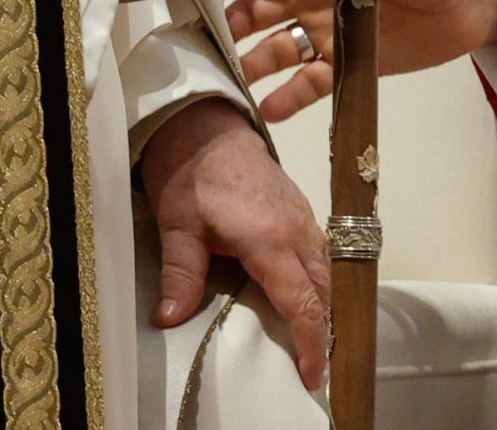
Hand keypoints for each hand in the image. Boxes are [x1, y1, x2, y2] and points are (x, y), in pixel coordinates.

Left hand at [140, 98, 329, 388]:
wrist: (203, 121)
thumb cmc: (189, 170)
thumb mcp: (177, 224)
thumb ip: (180, 274)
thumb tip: (170, 319)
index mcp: (270, 238)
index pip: (302, 301)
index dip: (310, 342)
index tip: (311, 375)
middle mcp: (296, 228)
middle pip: (323, 290)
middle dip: (322, 330)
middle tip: (311, 365)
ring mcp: (301, 214)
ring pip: (326, 270)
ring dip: (323, 304)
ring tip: (310, 337)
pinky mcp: (298, 206)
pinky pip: (320, 250)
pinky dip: (319, 279)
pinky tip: (304, 293)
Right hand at [225, 0, 496, 122]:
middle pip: (264, 14)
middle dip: (236, 28)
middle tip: (211, 43)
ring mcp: (332, 33)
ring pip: (281, 51)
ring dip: (257, 65)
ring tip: (233, 82)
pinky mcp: (351, 66)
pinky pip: (312, 85)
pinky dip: (289, 98)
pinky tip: (268, 110)